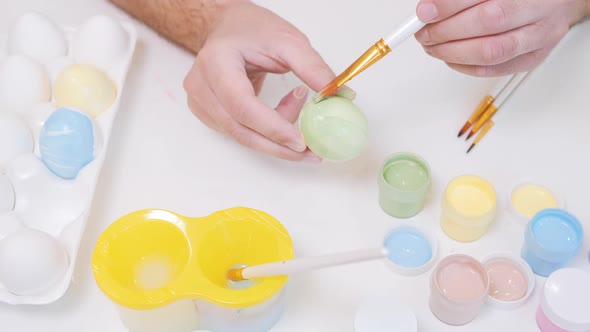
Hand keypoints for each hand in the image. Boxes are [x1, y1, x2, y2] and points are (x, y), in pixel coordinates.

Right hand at [183, 1, 345, 162]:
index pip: (243, 106)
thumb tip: (341, 95)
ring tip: (299, 115)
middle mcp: (201, 86)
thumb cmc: (253, 29)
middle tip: (310, 153)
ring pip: (241, 136)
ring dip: (275, 137)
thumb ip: (313, 68)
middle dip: (278, 145)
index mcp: (216, 63)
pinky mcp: (207, 113)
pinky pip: (239, 133)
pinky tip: (281, 115)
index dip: (273, 127)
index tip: (301, 141)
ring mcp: (200, 102)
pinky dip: (265, 132)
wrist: (227, 26)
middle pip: (240, 130)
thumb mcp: (288, 41)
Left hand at [414, 0, 589, 75]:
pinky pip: (494, 70)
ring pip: (491, 52)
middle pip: (489, 23)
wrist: (560, 0)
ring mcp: (539, 37)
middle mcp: (539, 10)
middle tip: (425, 32)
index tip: (425, 11)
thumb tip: (431, 7)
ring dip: (453, 53)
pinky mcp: (533, 58)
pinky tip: (451, 58)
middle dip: (447, 31)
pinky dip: (465, 67)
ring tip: (433, 46)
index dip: (448, 6)